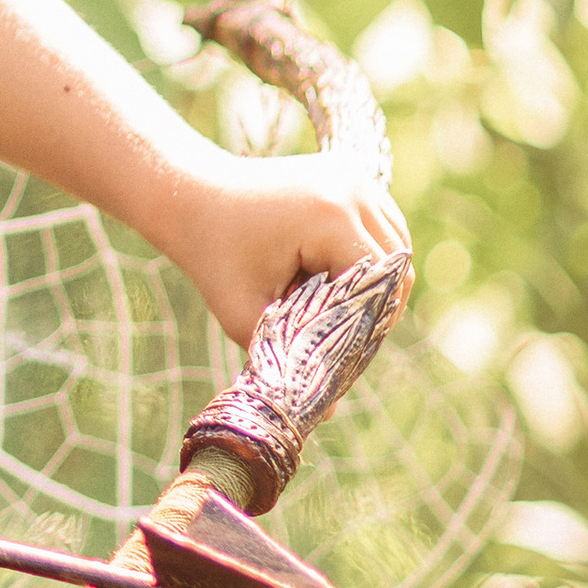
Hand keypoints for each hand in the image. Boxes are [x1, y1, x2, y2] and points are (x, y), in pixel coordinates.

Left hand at [158, 149, 411, 353]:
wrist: (191, 194)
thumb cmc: (212, 254)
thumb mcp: (244, 313)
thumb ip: (288, 361)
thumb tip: (329, 413)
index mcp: (331, 217)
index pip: (379, 288)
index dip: (365, 327)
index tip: (338, 350)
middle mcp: (354, 189)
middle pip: (396, 268)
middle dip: (373, 307)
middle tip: (338, 333)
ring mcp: (356, 176)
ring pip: (396, 246)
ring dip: (375, 280)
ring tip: (333, 303)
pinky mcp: (351, 174)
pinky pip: (382, 225)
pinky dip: (368, 254)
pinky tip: (334, 275)